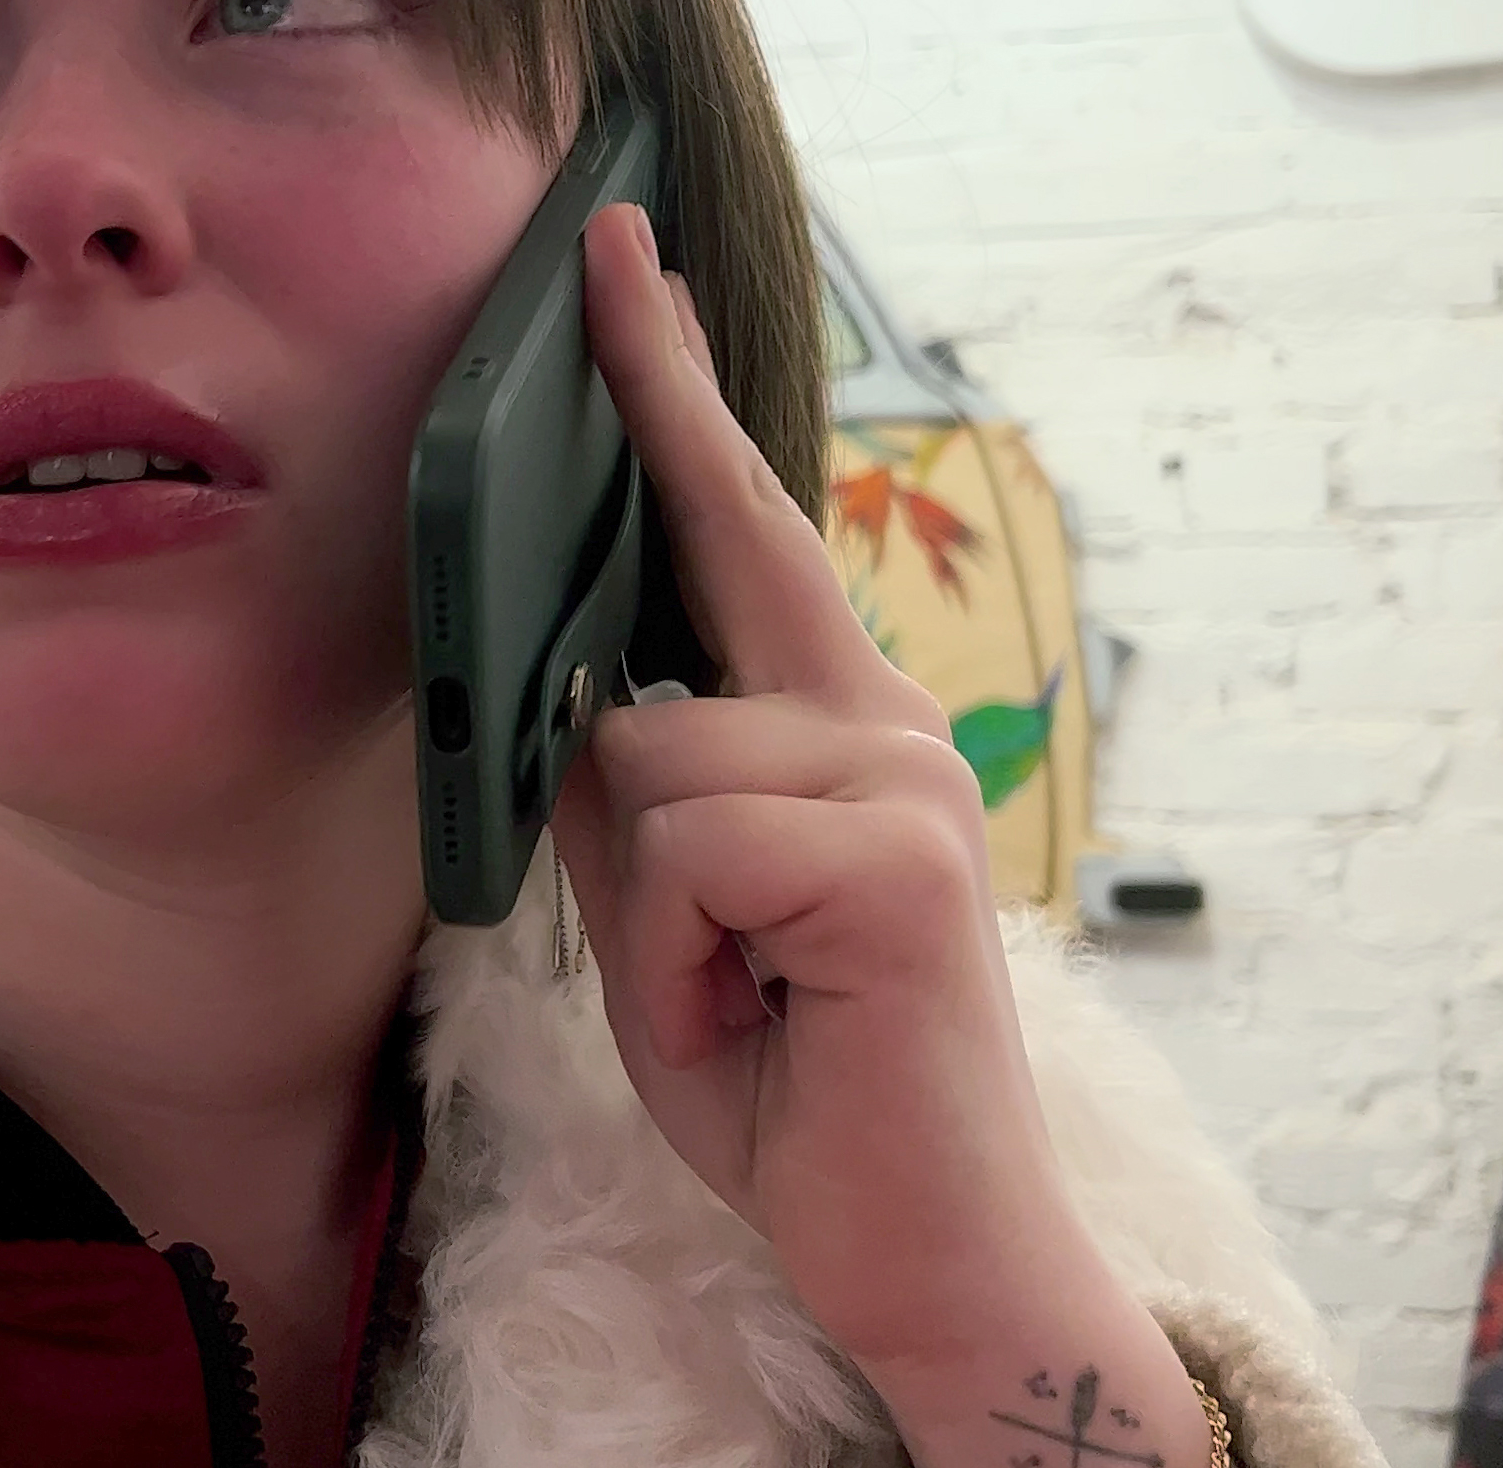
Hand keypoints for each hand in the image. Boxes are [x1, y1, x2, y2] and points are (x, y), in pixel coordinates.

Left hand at [550, 203, 1115, 1381]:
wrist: (920, 1245)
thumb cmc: (793, 1075)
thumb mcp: (670, 921)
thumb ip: (639, 798)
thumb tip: (582, 694)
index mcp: (832, 725)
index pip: (739, 528)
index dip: (675, 387)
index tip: (627, 257)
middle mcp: (885, 722)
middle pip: (720, 561)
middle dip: (660, 425)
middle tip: (613, 267)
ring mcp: (903, 781)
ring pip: (649, 758)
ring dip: (643, 916)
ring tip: (728, 999)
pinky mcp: (894, 858)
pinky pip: (688, 853)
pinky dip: (676, 967)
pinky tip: (755, 1023)